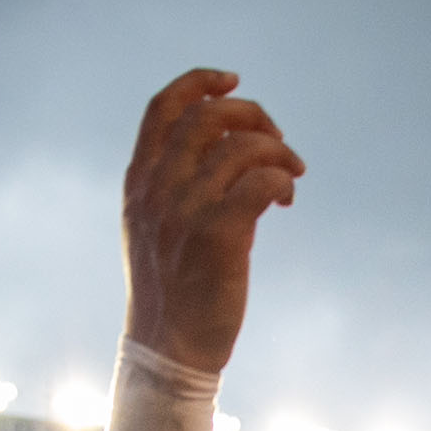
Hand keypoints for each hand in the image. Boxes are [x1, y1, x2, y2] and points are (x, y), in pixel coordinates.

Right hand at [122, 68, 305, 371]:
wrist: (168, 349)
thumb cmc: (173, 293)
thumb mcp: (160, 230)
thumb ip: (184, 188)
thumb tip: (241, 159)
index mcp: (139, 182)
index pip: (162, 109)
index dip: (200, 84)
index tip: (233, 81)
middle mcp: (157, 189)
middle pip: (208, 116)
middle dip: (253, 117)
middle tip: (279, 143)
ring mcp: (185, 210)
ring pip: (241, 147)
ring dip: (279, 153)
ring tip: (292, 178)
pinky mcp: (218, 236)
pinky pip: (260, 182)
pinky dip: (281, 180)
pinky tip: (285, 200)